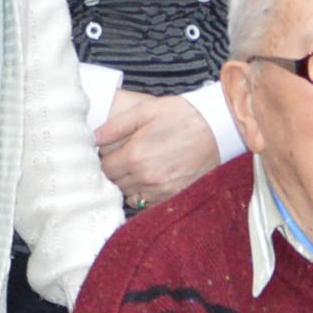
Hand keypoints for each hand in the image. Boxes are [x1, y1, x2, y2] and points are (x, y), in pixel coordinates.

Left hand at [93, 89, 222, 208]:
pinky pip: (149, 202)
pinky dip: (146, 193)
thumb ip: (116, 126)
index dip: (104, 160)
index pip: (104, 168)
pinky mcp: (175, 195)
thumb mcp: (146, 110)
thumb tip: (93, 138)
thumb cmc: (183, 115)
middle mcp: (146, 177)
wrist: (219, 127)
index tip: (111, 153)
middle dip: (116, 172)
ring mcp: (162, 189)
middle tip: (125, 158)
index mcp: (135, 155)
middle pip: (115, 183)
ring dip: (130, 184)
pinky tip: (153, 178)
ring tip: (139, 167)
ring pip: (130, 194)